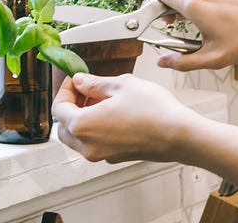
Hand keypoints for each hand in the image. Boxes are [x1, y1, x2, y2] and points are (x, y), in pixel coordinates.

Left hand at [52, 73, 204, 162]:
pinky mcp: (115, 157)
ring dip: (82, 119)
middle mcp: (88, 145)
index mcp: (83, 125)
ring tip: (101, 100)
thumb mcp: (121, 85)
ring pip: (78, 138)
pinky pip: (94, 143)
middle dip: (71, 106)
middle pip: (64, 127)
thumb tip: (80, 81)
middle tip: (85, 90)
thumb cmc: (154, 111)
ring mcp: (101, 154)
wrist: (179, 135)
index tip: (75, 80)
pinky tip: (112, 113)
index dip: (65, 90)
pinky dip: (95, 129)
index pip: (59, 108)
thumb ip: (94, 83)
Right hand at [150, 0, 237, 70]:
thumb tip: (164, 63)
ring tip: (198, 20)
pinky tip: (214, 13)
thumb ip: (183, 62)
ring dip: (188, 0)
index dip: (154, 4)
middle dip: (171, 6)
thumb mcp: (214, 58)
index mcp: (193, 3)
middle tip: (179, 25)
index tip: (161, 19)